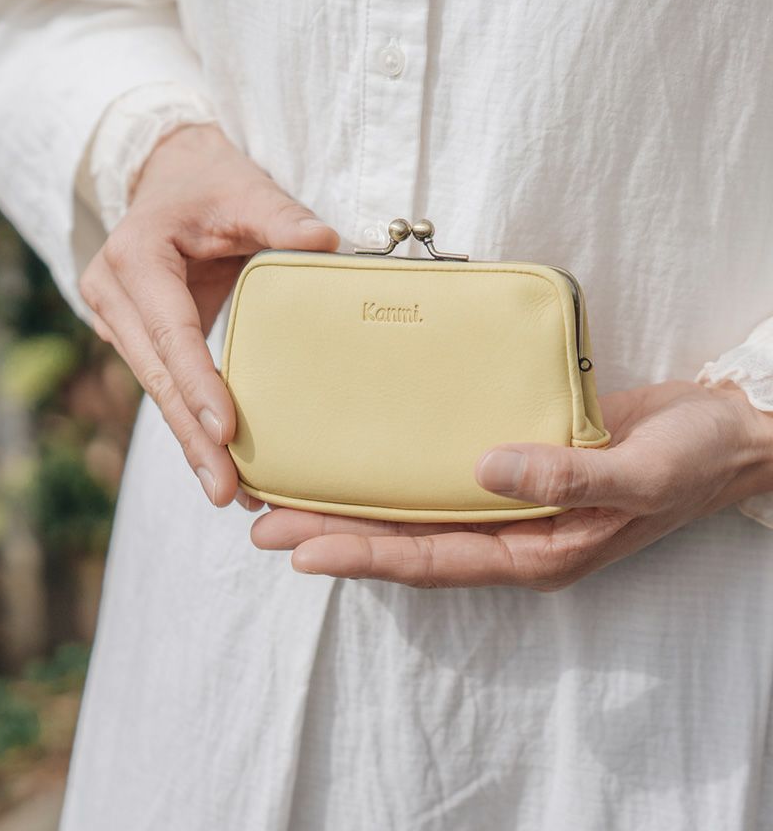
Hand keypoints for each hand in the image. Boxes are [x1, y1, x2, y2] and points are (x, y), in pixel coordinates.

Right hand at [80, 124, 338, 507]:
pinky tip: (218, 459)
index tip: (225, 432)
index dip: (197, 383)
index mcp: (137, 258)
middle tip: (228, 491)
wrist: (170, 177)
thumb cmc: (211, 185)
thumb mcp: (246, 190)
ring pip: (157, 388)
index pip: (171, 330)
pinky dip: (191, 419)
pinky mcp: (135, 335)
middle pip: (157, 376)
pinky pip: (164, 382)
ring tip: (230, 492)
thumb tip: (326, 243)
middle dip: (193, 436)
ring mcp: (117, 319)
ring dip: (192, 440)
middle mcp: (113, 294)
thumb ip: (281, 216)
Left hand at [250, 379, 772, 587]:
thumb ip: (565, 477)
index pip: (433, 560)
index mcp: (539, 550)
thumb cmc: (693, 458)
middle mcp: (516, 532)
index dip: (363, 555)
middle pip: (410, 540)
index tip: (298, 547)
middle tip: (264, 525)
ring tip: (294, 498)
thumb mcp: (638, 473)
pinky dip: (402, 471)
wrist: (728, 430)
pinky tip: (369, 456)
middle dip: (337, 536)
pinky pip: (447, 475)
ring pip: (420, 510)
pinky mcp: (519, 461)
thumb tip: (483, 468)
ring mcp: (515, 499)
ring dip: (358, 507)